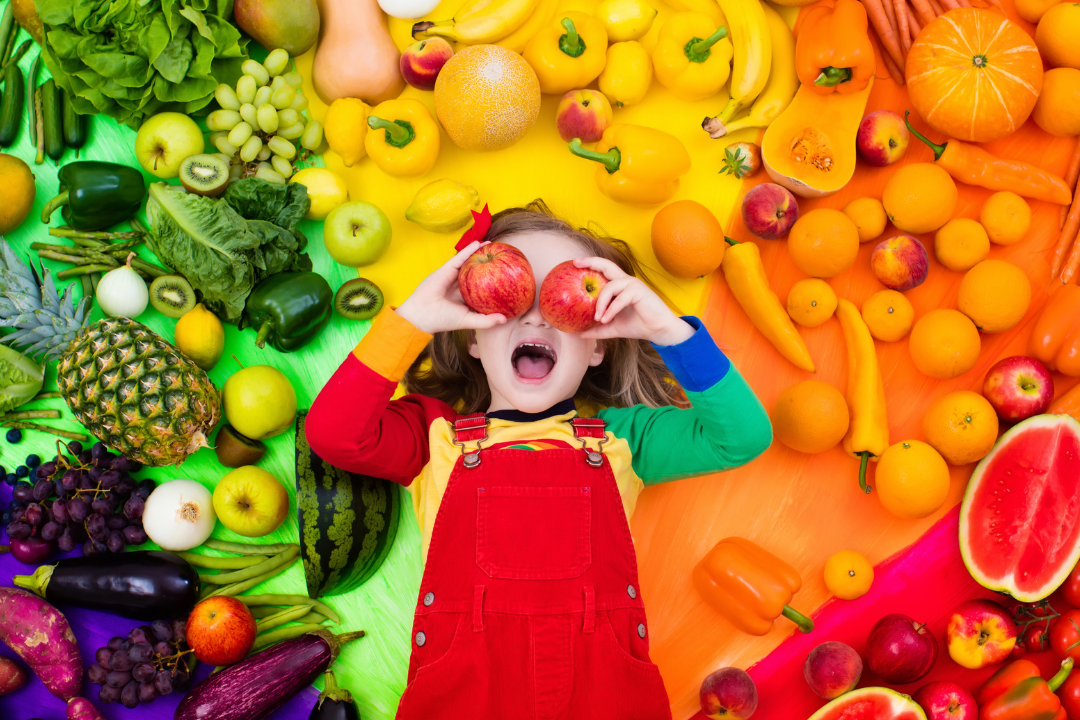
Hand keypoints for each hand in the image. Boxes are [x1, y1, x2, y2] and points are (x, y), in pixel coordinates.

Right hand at [395, 241, 506, 334]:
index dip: (492, 282)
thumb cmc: (443, 319)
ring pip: (468, 263)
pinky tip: (479, 243)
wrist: (422, 314)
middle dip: (487, 265)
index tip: (505, 276)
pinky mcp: (446, 269)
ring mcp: (453, 277)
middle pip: (475, 273)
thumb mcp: (469, 321)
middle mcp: (459, 286)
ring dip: (479, 253)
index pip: (480, 288)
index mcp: (464, 298)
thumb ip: (486, 321)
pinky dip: (468, 250)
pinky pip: (459, 258)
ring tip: (493, 245)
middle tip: (501, 257)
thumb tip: (505, 319)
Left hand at [576, 257, 693, 345]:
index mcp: (620, 286)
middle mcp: (626, 281)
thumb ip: (598, 329)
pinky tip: (605, 320)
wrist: (659, 330)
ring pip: (610, 287)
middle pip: (607, 265)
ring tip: (597, 318)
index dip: (591, 264)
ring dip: (601, 302)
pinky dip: (611, 309)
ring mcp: (633, 285)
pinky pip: (620, 298)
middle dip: (591, 262)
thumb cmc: (638, 325)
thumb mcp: (613, 327)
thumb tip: (580, 334)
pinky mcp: (639, 292)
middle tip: (576, 264)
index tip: (575, 263)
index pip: (604, 270)